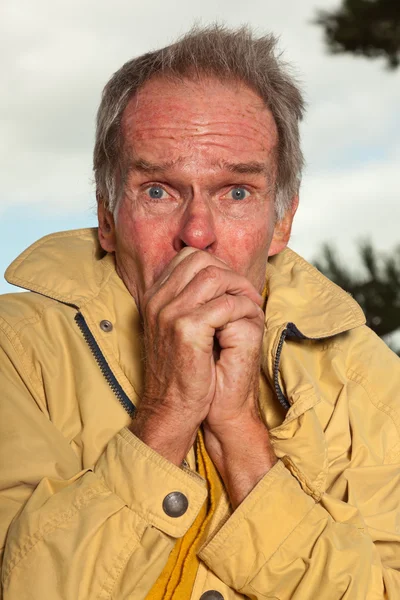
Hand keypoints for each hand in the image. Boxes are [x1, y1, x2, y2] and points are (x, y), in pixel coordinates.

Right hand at [130, 247, 262, 464]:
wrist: (171, 408)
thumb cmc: (180, 372)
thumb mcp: (175, 330)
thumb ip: (186, 302)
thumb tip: (214, 279)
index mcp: (153, 297)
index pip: (187, 257)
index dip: (217, 265)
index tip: (233, 286)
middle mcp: (157, 300)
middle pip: (201, 259)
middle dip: (231, 273)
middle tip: (247, 294)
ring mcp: (169, 313)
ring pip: (215, 276)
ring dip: (240, 288)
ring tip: (251, 306)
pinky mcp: (186, 329)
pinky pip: (226, 304)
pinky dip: (243, 309)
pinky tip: (249, 320)